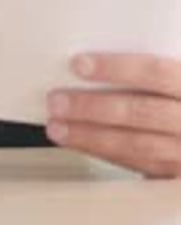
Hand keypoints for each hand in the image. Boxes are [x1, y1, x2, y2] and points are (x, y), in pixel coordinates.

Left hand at [46, 53, 180, 177]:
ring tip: (57, 127)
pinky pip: (134, 164)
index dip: (117, 67)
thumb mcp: (171, 72)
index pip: (155, 72)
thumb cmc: (173, 91)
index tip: (78, 63)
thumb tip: (88, 51)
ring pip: (135, 144)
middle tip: (56, 100)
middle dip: (93, 107)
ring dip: (90, 136)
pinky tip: (76, 142)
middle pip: (140, 111)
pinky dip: (101, 152)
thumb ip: (146, 66)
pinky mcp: (172, 173)